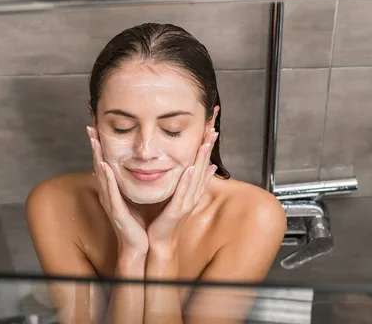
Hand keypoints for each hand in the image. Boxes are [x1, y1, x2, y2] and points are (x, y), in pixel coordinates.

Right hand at [87, 126, 148, 256]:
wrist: (139, 246)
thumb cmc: (138, 223)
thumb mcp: (134, 197)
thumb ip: (132, 183)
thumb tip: (139, 166)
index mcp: (113, 189)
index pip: (104, 162)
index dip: (100, 146)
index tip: (97, 128)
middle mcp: (108, 193)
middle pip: (98, 164)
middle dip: (94, 145)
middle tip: (90, 127)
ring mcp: (110, 201)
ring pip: (101, 174)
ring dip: (97, 156)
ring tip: (93, 139)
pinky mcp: (116, 211)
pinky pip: (110, 191)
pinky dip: (106, 177)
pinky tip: (103, 165)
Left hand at [147, 129, 218, 252]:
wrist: (159, 241)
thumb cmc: (164, 220)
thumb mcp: (175, 197)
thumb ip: (181, 183)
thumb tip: (188, 168)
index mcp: (192, 192)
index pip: (203, 166)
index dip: (207, 149)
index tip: (210, 132)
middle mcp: (193, 195)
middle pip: (204, 168)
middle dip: (207, 149)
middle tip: (212, 131)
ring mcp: (186, 203)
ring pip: (196, 177)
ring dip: (201, 160)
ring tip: (205, 143)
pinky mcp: (177, 210)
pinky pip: (183, 192)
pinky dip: (187, 179)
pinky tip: (191, 168)